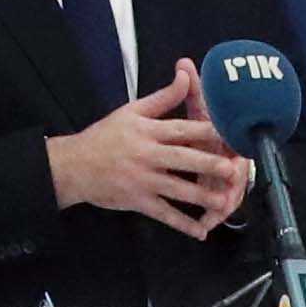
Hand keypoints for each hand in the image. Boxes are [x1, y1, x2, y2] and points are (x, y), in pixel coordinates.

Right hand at [46, 77, 251, 236]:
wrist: (73, 166)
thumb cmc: (105, 136)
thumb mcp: (131, 111)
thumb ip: (162, 97)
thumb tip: (184, 74)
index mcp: (148, 131)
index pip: (181, 129)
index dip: (206, 132)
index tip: (229, 134)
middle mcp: (146, 155)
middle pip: (182, 159)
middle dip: (208, 165)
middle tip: (232, 170)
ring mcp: (142, 180)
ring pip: (176, 189)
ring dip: (201, 197)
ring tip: (224, 202)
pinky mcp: (137, 201)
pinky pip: (163, 214)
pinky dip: (182, 224)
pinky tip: (200, 231)